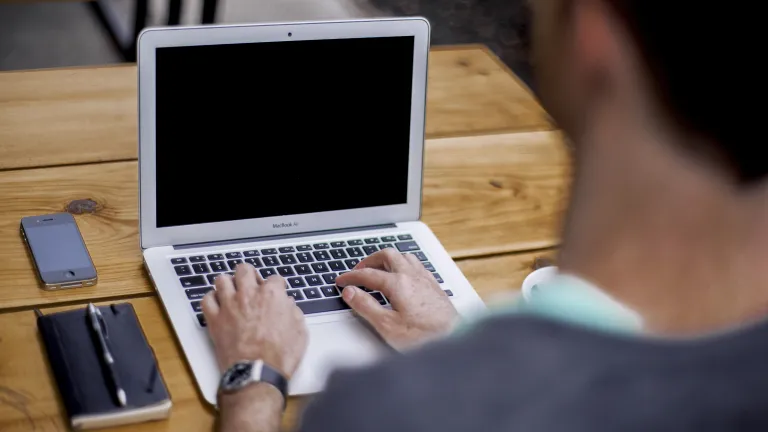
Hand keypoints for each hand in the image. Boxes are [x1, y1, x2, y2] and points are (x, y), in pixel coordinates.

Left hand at [202, 264, 307, 377]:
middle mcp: (249, 295)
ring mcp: (229, 305)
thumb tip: (289, 305)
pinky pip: (206, 300)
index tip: (277, 292)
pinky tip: (217, 304)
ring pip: (222, 280)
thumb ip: (294, 312)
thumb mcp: (300, 332)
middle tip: (252, 284)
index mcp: (272, 295)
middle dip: (249, 274)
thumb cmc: (280, 356)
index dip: (277, 285)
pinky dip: (211, 299)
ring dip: (228, 283)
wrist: (257, 373)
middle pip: (244, 269)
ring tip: (232, 292)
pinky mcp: (215, 319)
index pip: (274, 278)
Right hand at [336, 248, 458, 350]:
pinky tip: (403, 275)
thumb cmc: (424, 337)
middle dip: (369, 260)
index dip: (351, 277)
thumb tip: (350, 292)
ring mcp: (425, 279)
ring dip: (387, 259)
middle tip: (358, 270)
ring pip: (403, 256)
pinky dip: (403, 264)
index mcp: (398, 283)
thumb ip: (366, 306)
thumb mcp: (387, 325)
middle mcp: (412, 276)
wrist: (455, 339)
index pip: (368, 274)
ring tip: (378, 268)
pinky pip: (416, 264)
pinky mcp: (434, 286)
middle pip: (387, 255)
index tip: (342, 281)